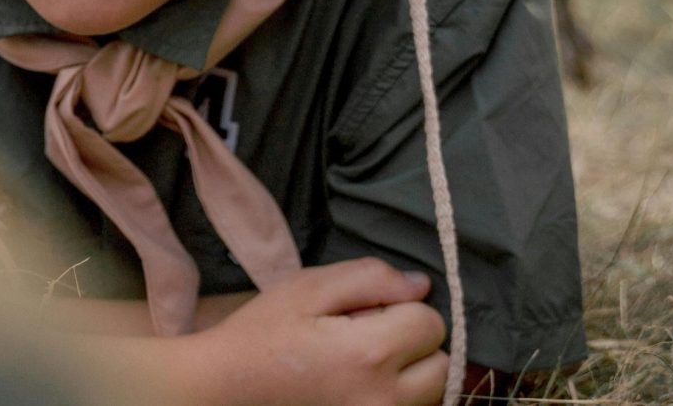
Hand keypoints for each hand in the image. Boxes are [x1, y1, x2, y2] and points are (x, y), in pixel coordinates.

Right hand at [185, 258, 447, 405]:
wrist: (230, 388)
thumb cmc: (265, 331)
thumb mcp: (309, 287)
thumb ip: (370, 278)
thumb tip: (421, 286)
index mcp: (369, 355)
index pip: (431, 322)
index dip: (403, 305)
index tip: (366, 309)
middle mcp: (385, 401)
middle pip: (442, 364)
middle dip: (414, 342)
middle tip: (366, 334)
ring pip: (432, 393)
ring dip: (409, 372)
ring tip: (360, 362)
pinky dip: (395, 395)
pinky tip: (359, 383)